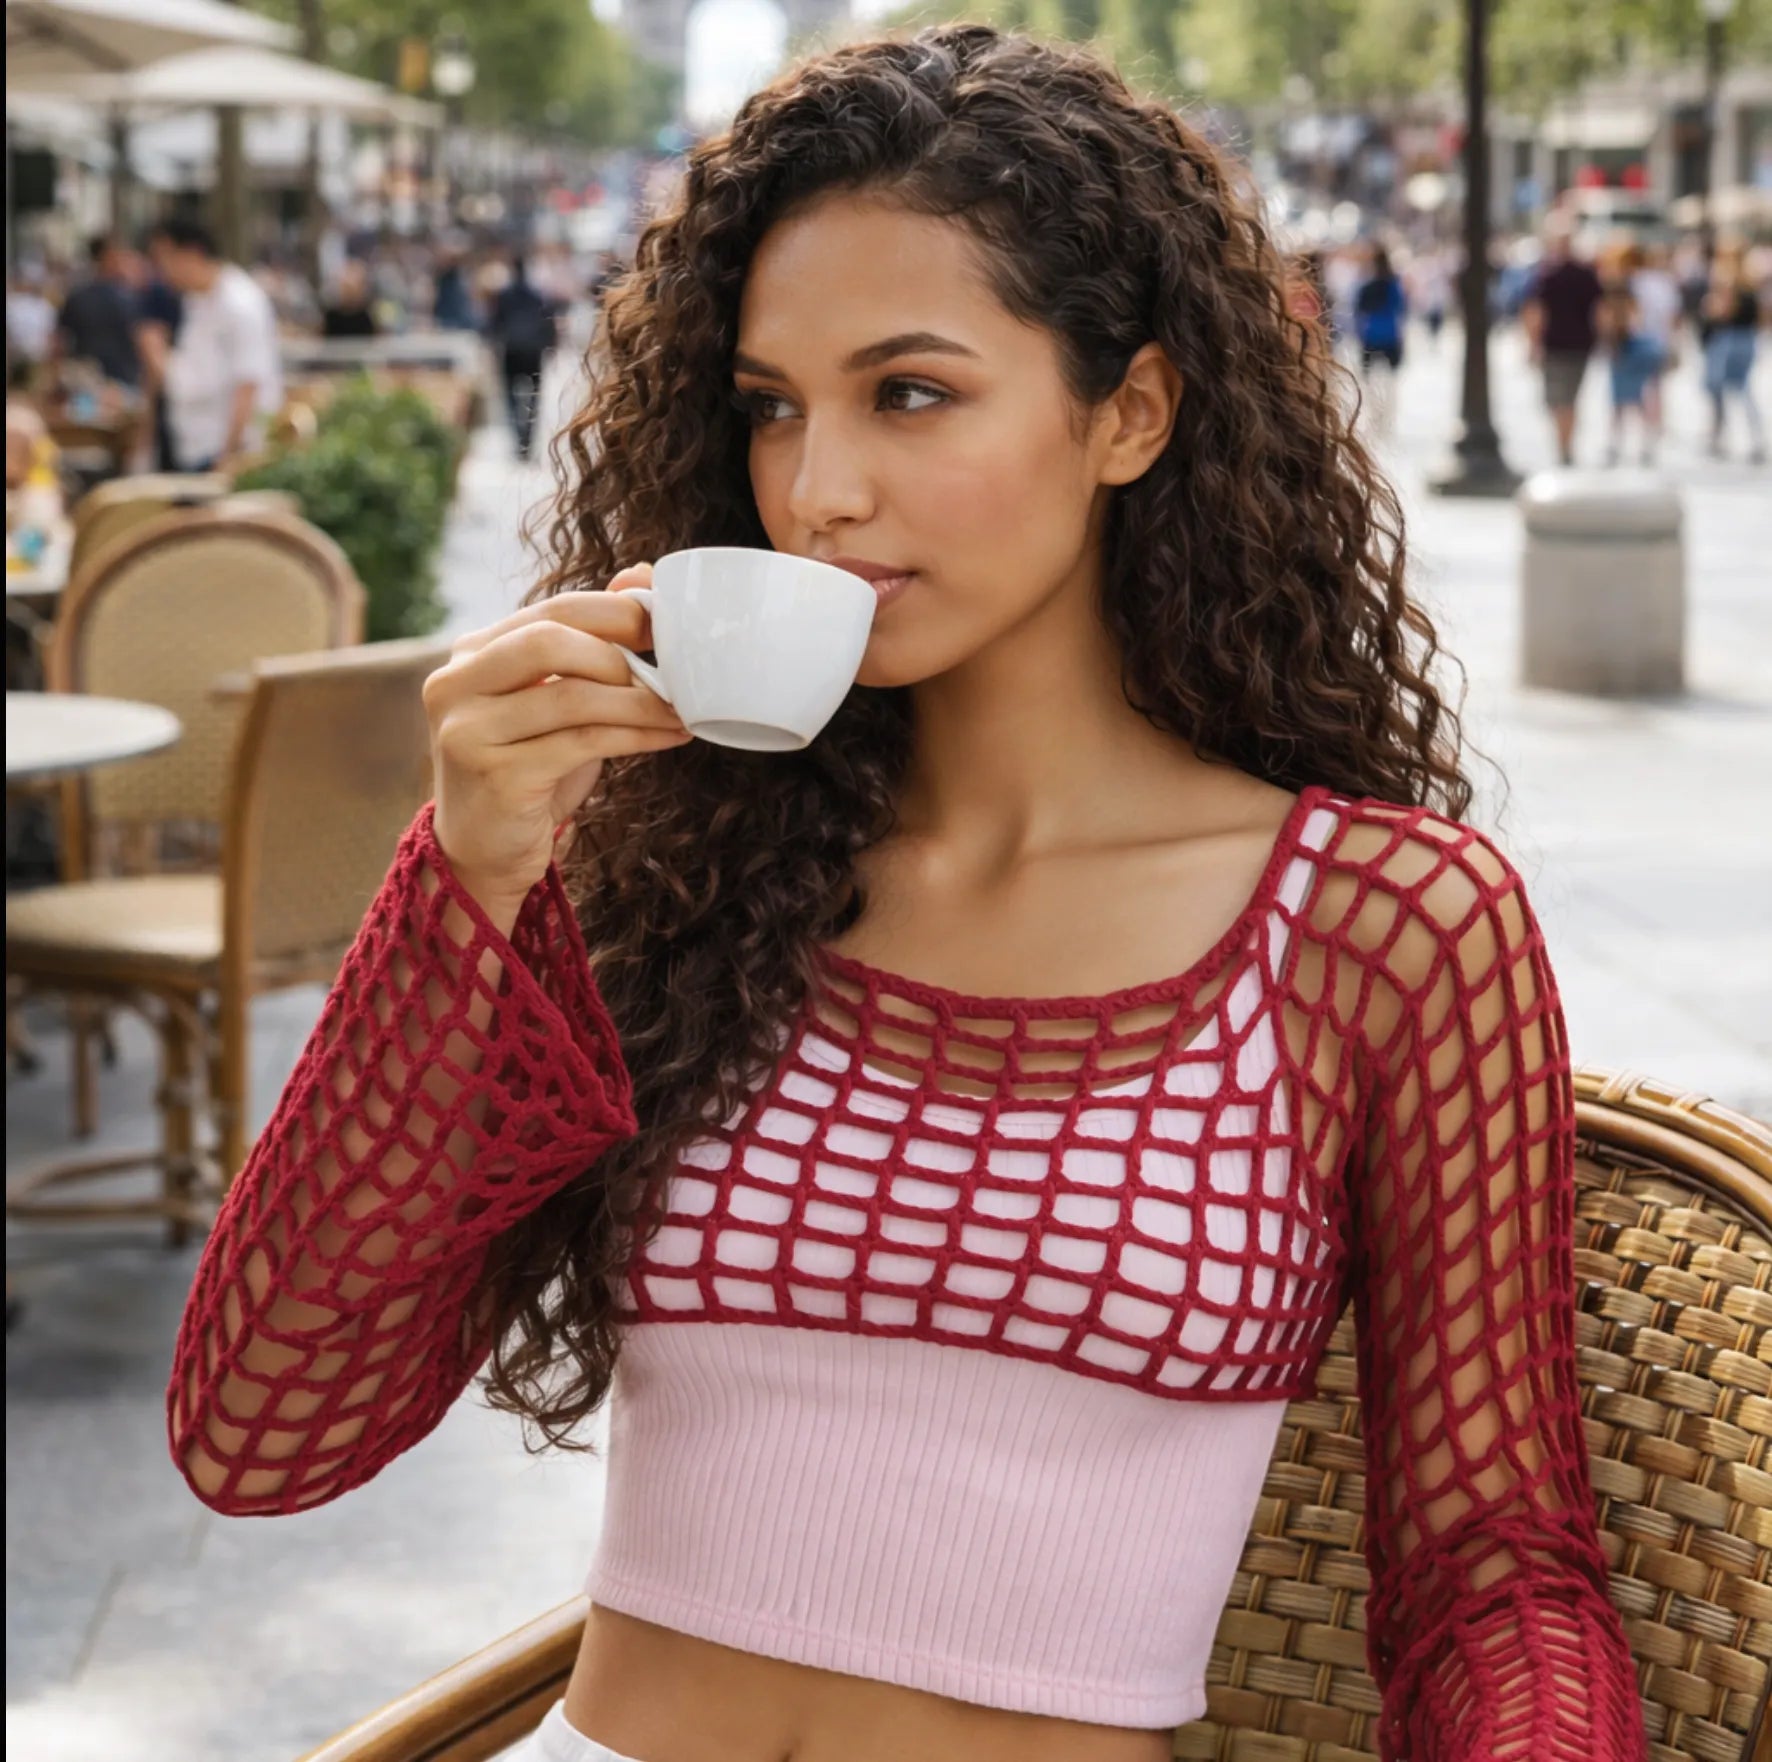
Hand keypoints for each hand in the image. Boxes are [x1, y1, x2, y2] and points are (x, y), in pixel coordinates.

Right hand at [423, 565, 688, 920]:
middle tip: (669, 671)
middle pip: (548, 641)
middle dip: (619, 653)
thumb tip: (639, 576)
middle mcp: (455, 685)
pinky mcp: (496, 776)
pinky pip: (581, 742)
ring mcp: (468, 731)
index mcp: (469, 655)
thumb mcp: (552, 700)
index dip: (613, 611)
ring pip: (570, 696)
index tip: (662, 624)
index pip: (549, 611)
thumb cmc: (529, 768)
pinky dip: (636, 735)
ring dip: (639, 700)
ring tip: (681, 708)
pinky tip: (670, 736)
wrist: (484, 851)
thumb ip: (585, 645)